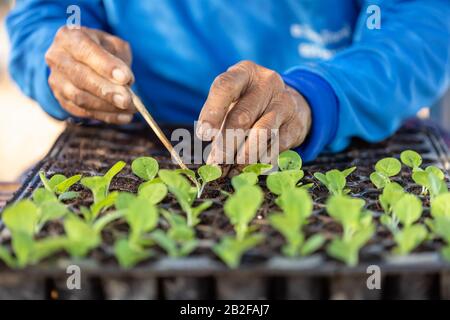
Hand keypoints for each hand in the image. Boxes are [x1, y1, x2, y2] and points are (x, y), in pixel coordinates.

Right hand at [45, 26, 135, 123]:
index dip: (106, 66)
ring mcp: (57, 81)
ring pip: (80, 98)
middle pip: (81, 78)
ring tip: (131, 109)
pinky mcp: (62, 99)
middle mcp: (57, 58)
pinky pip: (83, 112)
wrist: (78, 58)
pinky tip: (124, 117)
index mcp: (69, 37)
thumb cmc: (100, 49)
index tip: (127, 78)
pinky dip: (106, 116)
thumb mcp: (112, 43)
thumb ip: (119, 58)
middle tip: (128, 100)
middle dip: (107, 91)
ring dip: (108, 107)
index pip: (86, 51)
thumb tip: (126, 83)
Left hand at [196, 60, 310, 169]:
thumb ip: (219, 123)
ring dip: (244, 155)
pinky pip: (277, 146)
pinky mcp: (296, 123)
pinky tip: (251, 166)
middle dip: (226, 143)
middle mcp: (267, 83)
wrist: (290, 104)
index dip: (212, 112)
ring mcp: (284, 102)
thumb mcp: (233, 102)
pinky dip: (261, 159)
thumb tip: (213, 160)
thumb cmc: (249, 104)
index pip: (225, 87)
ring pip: (261, 133)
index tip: (203, 134)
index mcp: (244, 73)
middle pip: (242, 116)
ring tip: (232, 168)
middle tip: (217, 162)